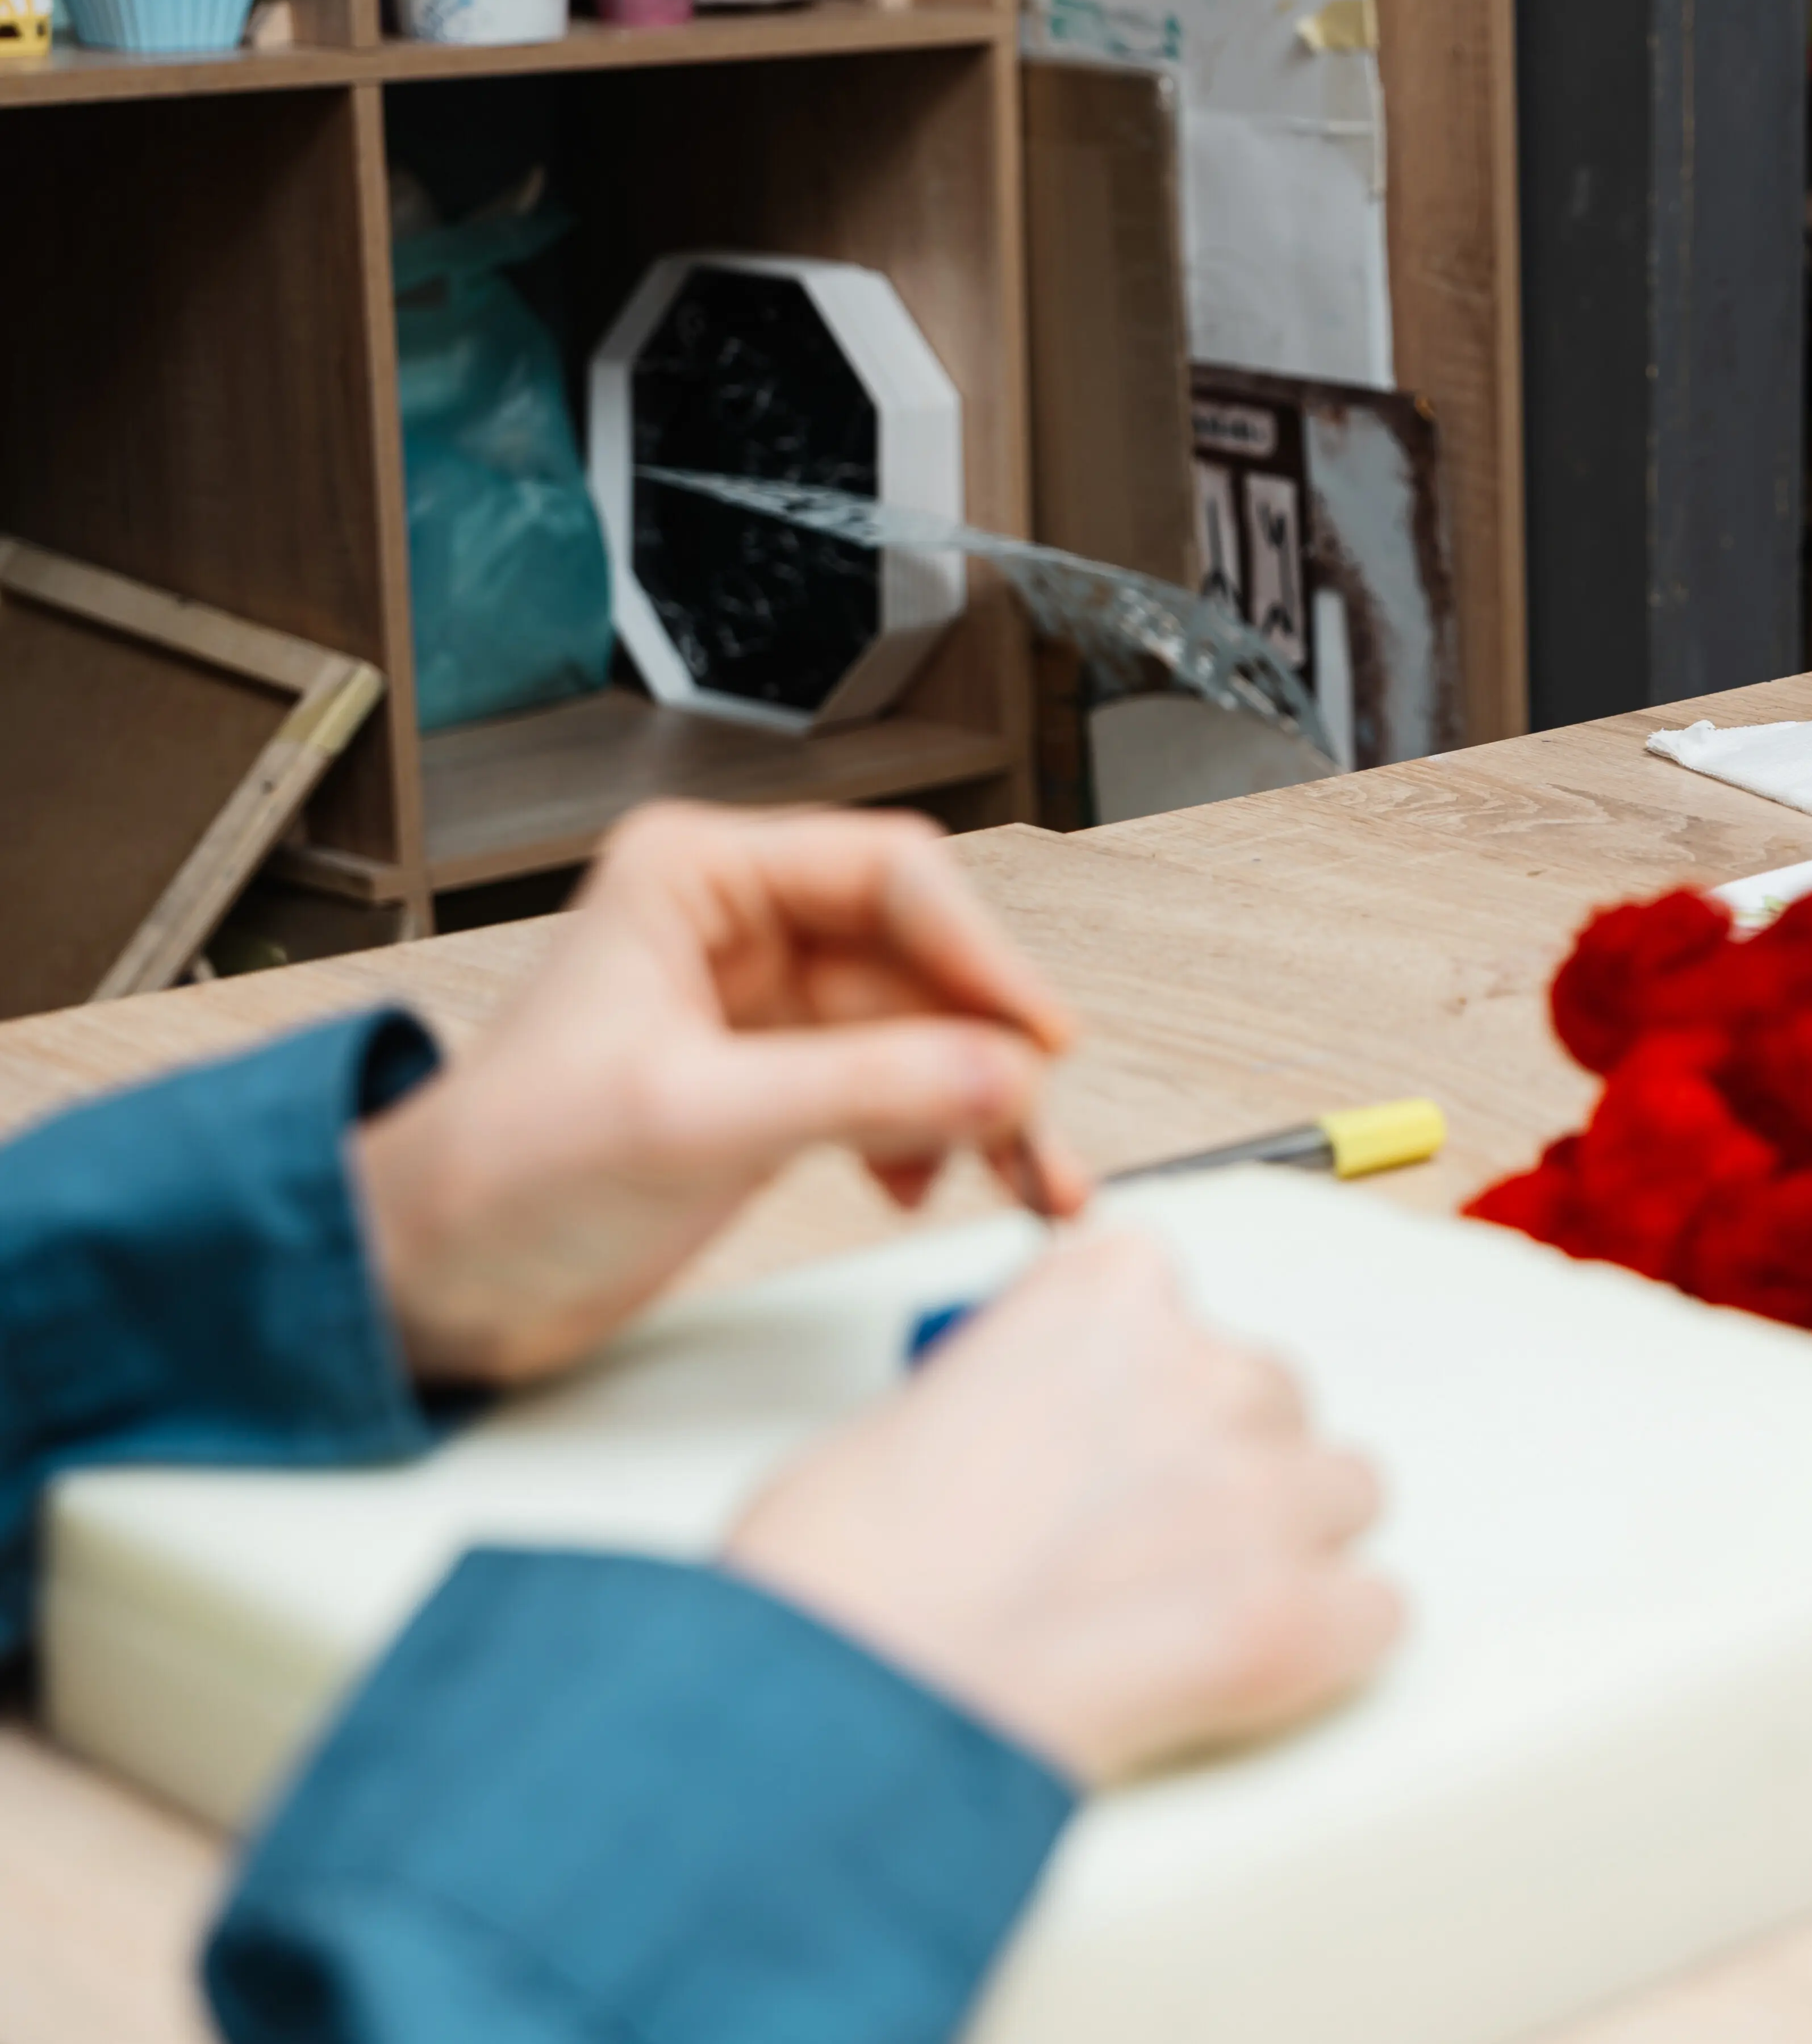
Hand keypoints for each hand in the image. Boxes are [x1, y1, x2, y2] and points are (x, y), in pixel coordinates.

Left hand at [351, 803, 1093, 1384]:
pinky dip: (943, 1140)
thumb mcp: (685, 1122)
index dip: (979, 953)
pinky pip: (907, 1092)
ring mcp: (768, 1012)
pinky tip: (932, 1184)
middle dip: (989, 1046)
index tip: (1034, 1038)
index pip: (891, 877)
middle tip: (1031, 1126)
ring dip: (984, 1105)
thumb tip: (1001, 1077)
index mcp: (696, 879)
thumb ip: (855, 1093)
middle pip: (927, 958)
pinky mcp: (784, 1087)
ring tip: (1026, 1179)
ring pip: (931, 1032)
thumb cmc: (494, 1178)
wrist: (427, 1284)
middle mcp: (741, 929)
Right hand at [725, 1226, 1401, 1783]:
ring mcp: (1266, 1488)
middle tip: (1139, 1541)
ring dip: (1288, 1542)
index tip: (1110, 1417)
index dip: (1140, 1371)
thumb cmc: (849, 1574)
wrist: (859, 1693)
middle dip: (1219, 1460)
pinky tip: (1243, 1677)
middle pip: (1270, 1396)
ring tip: (1190, 1612)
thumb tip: (1029, 1447)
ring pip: (1344, 1491)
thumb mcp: (904, 1419)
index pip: (1170, 1291)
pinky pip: (1374, 1611)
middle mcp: (1207, 1370)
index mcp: (1105, 1299)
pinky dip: (1325, 1644)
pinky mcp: (1304, 1611)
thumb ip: (1009, 1396)